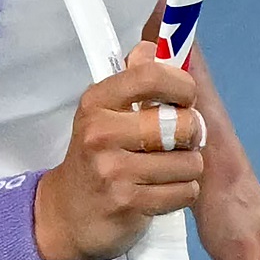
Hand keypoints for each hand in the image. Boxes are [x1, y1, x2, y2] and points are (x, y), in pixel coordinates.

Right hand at [35, 42, 207, 259]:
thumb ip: (134, 79)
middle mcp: (101, 131)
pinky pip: (184, 191)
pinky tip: (165, 190)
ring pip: (189, 162)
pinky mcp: (127, 203)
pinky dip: (184, 192)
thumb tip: (153, 46)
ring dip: (189, 168)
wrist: (68, 213)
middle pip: (180, 123)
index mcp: (98, 101)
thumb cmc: (96, 155)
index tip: (185, 98)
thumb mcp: (105, 112)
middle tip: (180, 141)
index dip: (182, 86)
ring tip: (170, 169)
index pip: (151, 76)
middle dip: (191, 134)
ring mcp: (113, 169)